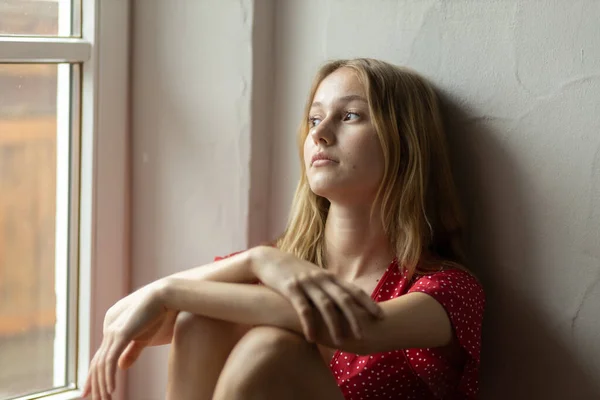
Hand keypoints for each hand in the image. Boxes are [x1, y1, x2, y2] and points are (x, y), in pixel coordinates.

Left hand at [82, 286, 167, 398]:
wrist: (168, 295)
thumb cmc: (161, 313)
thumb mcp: (145, 337)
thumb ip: (132, 351)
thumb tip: (121, 367)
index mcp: (113, 325)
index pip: (101, 355)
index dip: (95, 374)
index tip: (92, 391)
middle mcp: (109, 326)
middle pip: (98, 361)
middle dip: (95, 383)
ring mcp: (113, 329)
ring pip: (102, 364)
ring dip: (103, 385)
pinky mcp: (121, 333)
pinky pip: (111, 360)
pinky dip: (109, 376)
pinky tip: (111, 390)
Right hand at [250, 246, 383, 345]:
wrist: (267, 259)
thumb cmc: (293, 271)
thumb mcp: (314, 276)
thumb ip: (329, 286)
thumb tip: (345, 302)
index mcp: (329, 276)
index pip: (353, 290)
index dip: (368, 303)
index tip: (381, 316)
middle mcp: (321, 278)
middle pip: (343, 299)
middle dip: (355, 317)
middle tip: (363, 335)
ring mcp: (306, 283)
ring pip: (325, 305)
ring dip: (334, 324)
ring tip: (341, 341)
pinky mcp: (290, 288)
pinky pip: (302, 308)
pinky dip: (309, 323)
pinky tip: (312, 338)